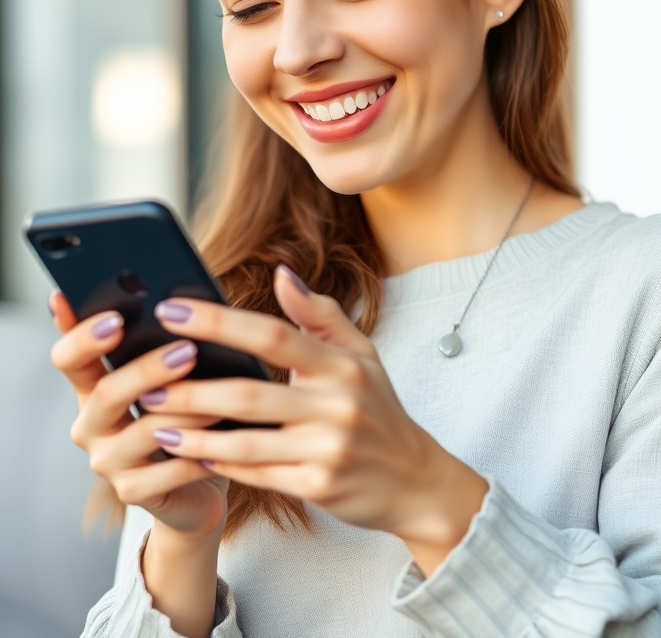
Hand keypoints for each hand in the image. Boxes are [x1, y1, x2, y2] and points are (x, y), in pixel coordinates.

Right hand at [49, 292, 227, 538]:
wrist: (200, 480)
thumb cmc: (190, 414)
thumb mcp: (177, 377)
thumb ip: (172, 344)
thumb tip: (191, 302)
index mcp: (95, 387)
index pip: (69, 358)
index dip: (84, 337)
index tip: (114, 317)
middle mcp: (92, 424)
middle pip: (107, 392)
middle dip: (149, 369)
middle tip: (189, 351)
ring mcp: (108, 461)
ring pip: (143, 431)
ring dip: (187, 410)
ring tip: (222, 396)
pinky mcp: (133, 492)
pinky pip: (168, 471)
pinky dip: (199, 454)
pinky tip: (226, 441)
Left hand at [144, 266, 488, 573]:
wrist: (413, 479)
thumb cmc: (378, 409)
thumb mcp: (362, 355)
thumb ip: (320, 315)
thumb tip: (282, 274)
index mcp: (343, 365)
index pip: (273, 335)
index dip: (220, 322)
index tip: (172, 311)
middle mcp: (337, 405)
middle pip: (249, 394)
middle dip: (192, 389)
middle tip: (146, 383)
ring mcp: (327, 449)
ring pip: (244, 441)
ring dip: (193, 434)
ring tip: (155, 422)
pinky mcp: (317, 487)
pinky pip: (256, 474)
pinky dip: (220, 465)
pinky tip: (192, 455)